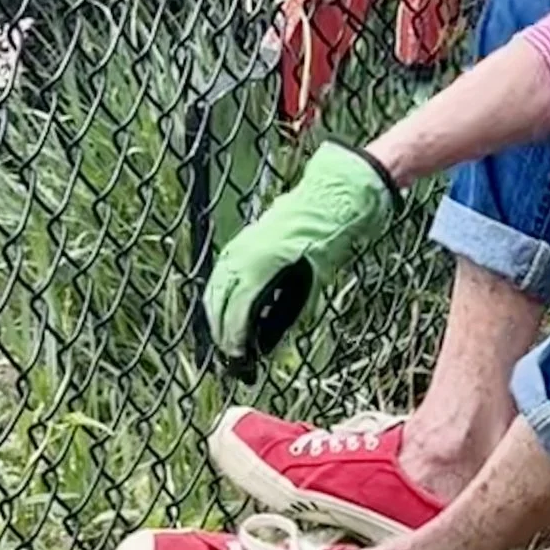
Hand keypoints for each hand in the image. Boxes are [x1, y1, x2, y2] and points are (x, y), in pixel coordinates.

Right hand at [205, 140, 401, 368]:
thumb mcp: (317, 279)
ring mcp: (241, 243)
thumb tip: (276, 341)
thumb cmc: (330, 235)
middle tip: (229, 354)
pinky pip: (222, 271)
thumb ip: (294, 311)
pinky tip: (227, 306)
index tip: (237, 356)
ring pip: (216, 285)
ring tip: (224, 336)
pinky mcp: (244, 238)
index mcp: (262, 263)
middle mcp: (244, 253)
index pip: (238, 308)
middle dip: (220, 328)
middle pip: (219, 299)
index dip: (235, 336)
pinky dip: (220, 293)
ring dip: (216, 312)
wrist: (332, 193)